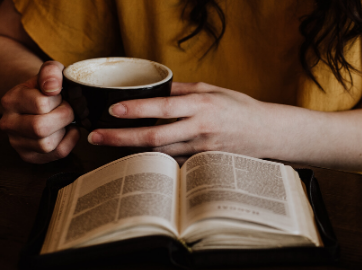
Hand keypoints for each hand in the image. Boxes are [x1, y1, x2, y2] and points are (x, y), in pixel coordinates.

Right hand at [0, 61, 78, 163]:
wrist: (37, 102)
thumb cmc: (46, 88)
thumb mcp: (50, 72)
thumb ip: (51, 72)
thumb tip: (52, 87)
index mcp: (10, 100)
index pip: (40, 104)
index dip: (58, 99)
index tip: (60, 96)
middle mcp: (8, 123)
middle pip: (40, 128)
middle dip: (63, 117)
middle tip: (68, 109)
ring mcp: (16, 142)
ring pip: (46, 144)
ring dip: (64, 130)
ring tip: (64, 120)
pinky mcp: (29, 156)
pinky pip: (56, 153)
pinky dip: (70, 141)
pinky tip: (67, 130)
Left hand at [87, 82, 272, 163]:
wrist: (266, 133)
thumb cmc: (239, 108)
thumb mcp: (212, 89)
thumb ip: (182, 89)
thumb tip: (154, 88)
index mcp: (201, 105)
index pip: (163, 107)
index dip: (137, 109)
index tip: (113, 110)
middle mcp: (200, 128)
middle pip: (154, 136)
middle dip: (121, 138)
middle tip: (96, 137)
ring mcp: (201, 149)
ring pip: (160, 153)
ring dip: (132, 151)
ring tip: (108, 146)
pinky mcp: (203, 163)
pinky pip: (173, 163)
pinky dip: (154, 160)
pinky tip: (137, 158)